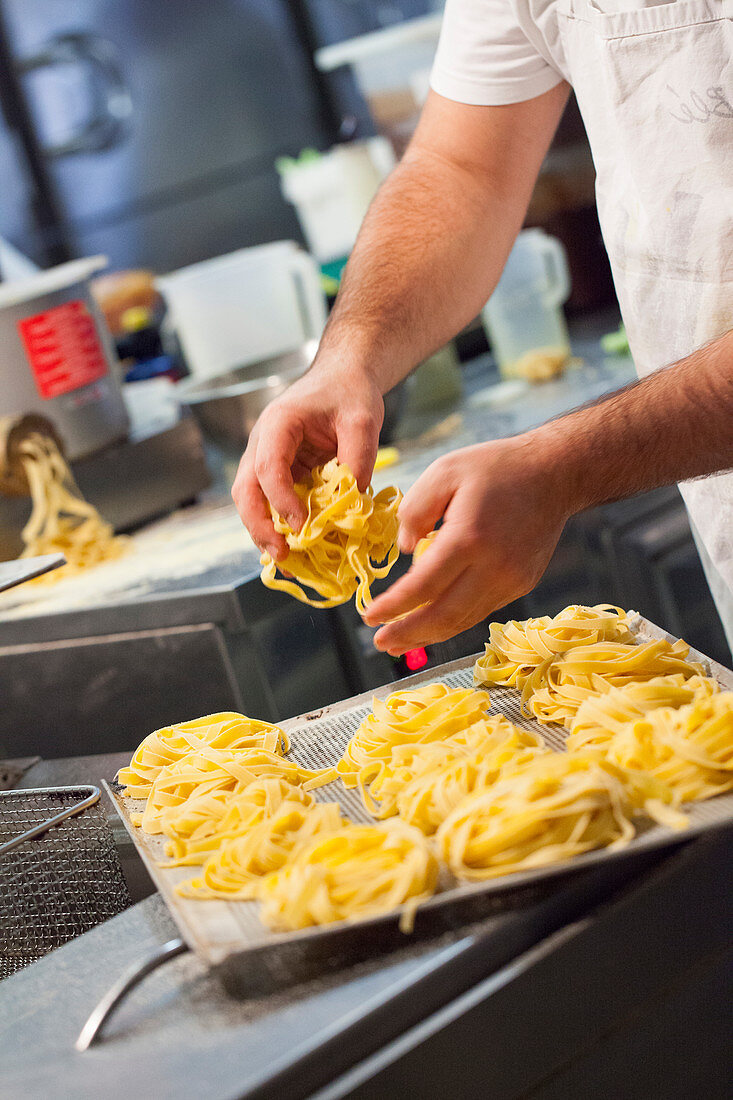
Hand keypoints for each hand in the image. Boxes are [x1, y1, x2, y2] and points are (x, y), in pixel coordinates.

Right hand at [231, 358, 383, 559]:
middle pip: (246, 490)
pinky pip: (272, 504)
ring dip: (265, 532)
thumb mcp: (362, 420)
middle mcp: (263, 444)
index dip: (281, 499)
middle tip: (281, 554)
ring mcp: (267, 460)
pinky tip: (296, 550)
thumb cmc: (348, 393)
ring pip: (252, 501)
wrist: (343, 379)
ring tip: (286, 561)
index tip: (301, 524)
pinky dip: (279, 527)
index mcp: (278, 424)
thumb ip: (358, 457)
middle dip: (259, 526)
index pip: (268, 467)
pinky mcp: (280, 474)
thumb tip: (351, 500)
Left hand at [362, 435, 570, 653]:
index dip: (393, 607)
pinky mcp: (522, 585)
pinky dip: (453, 621)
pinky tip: (433, 622)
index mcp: (468, 537)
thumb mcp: (444, 472)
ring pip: (463, 621)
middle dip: (408, 634)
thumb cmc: (496, 468)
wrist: (556, 474)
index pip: (422, 586)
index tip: (369, 616)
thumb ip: (415, 510)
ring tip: (400, 642)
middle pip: (444, 616)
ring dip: (429, 636)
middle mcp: (493, 566)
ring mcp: (511, 580)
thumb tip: (405, 550)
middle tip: (380, 642)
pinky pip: (481, 610)